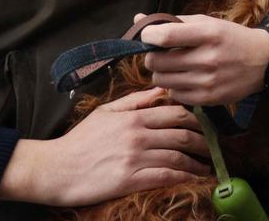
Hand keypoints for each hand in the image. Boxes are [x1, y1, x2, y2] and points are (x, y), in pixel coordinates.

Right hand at [0, 88, 208, 206]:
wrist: (53, 169)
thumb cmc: (79, 140)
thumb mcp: (105, 112)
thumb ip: (135, 101)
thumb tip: (162, 90)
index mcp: (134, 117)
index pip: (178, 114)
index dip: (198, 121)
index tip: (208, 128)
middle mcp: (138, 135)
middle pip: (184, 135)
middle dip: (204, 143)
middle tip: (215, 149)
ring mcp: (134, 157)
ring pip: (178, 157)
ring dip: (198, 163)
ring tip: (208, 167)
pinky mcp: (129, 179)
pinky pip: (165, 176)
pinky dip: (184, 177)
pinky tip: (194, 179)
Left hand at [140, 15, 268, 104]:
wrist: (264, 62)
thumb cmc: (231, 38)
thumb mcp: (208, 23)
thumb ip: (173, 22)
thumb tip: (137, 19)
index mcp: (209, 33)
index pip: (164, 36)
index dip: (148, 36)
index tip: (149, 36)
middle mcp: (208, 58)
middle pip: (156, 62)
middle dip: (153, 57)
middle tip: (163, 54)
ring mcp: (208, 81)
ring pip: (161, 80)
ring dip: (163, 73)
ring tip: (177, 67)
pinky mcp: (208, 98)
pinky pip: (174, 94)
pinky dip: (175, 87)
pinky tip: (188, 79)